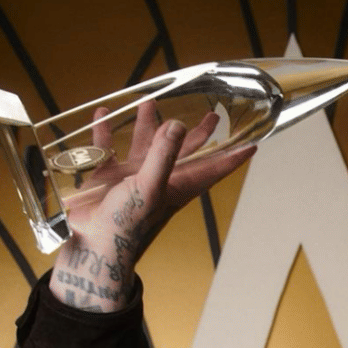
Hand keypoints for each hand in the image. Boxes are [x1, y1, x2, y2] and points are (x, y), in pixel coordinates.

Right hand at [49, 101, 254, 312]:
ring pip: (144, 144)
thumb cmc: (125, 224)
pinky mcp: (109, 178)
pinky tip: (104, 114)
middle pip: (184, 151)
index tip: (252, 145)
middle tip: (212, 114)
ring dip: (147, 124)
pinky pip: (107, 149)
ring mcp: (133, 178)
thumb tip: (177, 124)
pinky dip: (105, 132)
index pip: (212, 168)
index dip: (232, 157)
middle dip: (198, 133)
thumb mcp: (149, 186)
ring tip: (149, 101)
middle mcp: (158, 179)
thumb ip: (163, 155)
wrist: (95, 246)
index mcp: (176, 185)